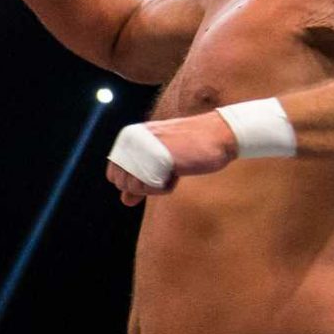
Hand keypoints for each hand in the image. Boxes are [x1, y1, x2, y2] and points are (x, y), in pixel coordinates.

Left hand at [105, 113, 238, 205]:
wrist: (220, 133)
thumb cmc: (190, 146)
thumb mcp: (159, 161)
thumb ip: (139, 179)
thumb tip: (124, 200)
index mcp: (128, 137)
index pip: (114, 176)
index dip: (135, 182)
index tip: (156, 169)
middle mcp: (132, 140)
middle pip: (123, 184)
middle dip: (144, 185)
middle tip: (166, 169)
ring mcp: (143, 148)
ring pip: (136, 187)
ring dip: (156, 186)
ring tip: (173, 168)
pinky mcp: (158, 157)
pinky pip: (152, 187)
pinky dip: (166, 187)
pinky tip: (179, 170)